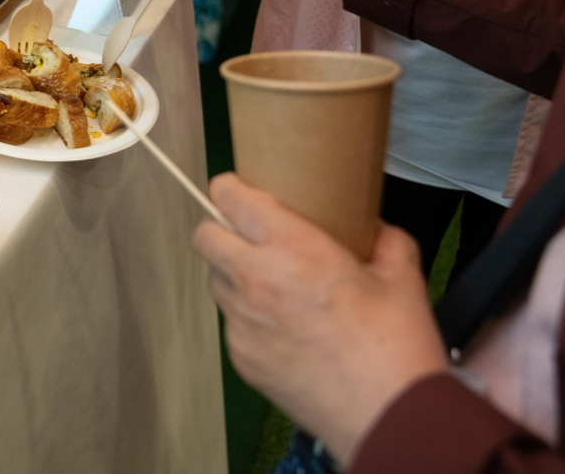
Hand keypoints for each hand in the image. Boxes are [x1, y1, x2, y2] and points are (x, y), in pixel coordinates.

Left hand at [193, 175, 447, 465]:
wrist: (389, 417)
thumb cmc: (395, 346)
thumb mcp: (402, 277)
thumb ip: (384, 241)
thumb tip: (374, 230)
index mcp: (292, 248)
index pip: (229, 197)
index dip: (230, 189)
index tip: (241, 192)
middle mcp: (255, 279)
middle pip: (204, 235)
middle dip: (222, 230)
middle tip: (252, 239)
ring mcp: (242, 321)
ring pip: (215, 281)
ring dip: (234, 276)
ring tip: (274, 287)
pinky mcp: (240, 356)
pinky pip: (232, 323)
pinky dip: (250, 319)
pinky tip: (286, 330)